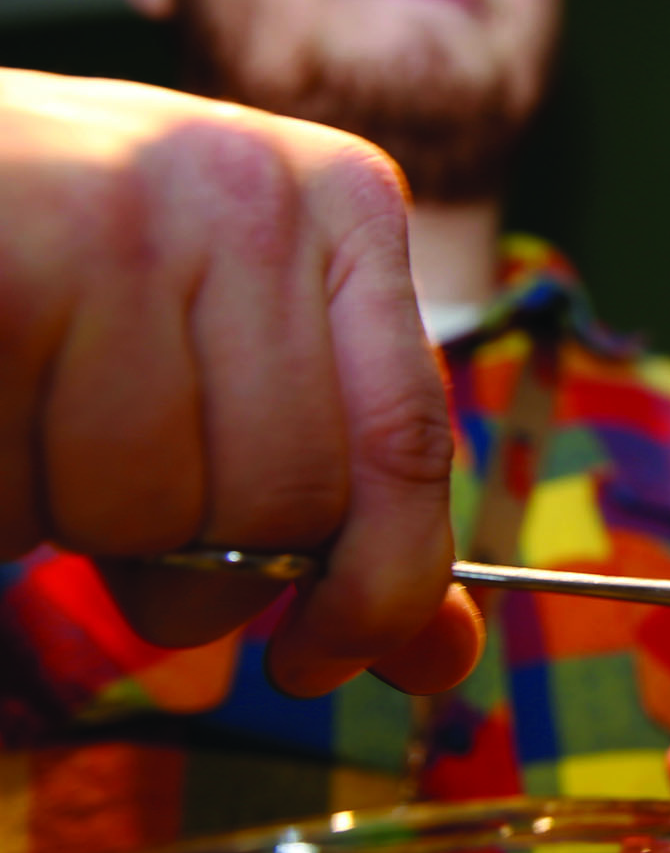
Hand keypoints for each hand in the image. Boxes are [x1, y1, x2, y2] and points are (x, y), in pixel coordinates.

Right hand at [0, 68, 480, 695]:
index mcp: (345, 204)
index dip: (381, 587)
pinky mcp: (9, 279)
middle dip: (203, 570)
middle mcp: (253, 195)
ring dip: (80, 527)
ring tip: (38, 428)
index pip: (412, 443)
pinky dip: (6, 506)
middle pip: (289, 499)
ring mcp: (125, 223)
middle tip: (122, 521)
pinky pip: (31, 498)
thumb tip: (443, 653)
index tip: (321, 658)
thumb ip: (351, 484)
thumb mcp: (243, 343)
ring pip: (150, 512)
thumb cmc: (82, 275)